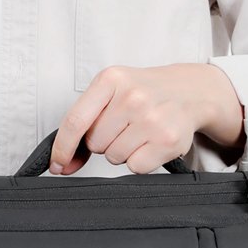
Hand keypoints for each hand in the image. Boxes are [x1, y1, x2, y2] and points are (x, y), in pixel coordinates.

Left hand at [50, 63, 244, 174]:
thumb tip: (62, 164)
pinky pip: (135, 167)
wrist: (189, 91)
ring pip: (115, 157)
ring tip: (139, 133)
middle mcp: (132, 97)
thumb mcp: (112, 92)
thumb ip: (85, 123)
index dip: (62, 148)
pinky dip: (140, 161)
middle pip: (96, 144)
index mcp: (111, 80)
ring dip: (123, 152)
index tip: (57, 165)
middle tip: (124, 127)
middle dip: (104, 142)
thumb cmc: (144, 94)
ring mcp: (151, 118)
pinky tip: (151, 143)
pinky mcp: (167, 140)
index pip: (75, 121)